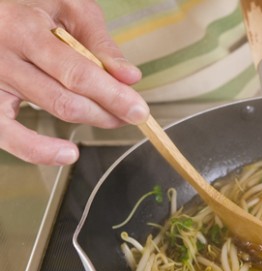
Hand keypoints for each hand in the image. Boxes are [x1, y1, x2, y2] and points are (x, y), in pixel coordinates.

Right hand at [0, 0, 148, 164]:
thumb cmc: (30, 6)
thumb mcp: (68, 8)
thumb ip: (99, 43)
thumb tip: (129, 77)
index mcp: (23, 28)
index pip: (77, 72)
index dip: (112, 96)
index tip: (138, 110)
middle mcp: (1, 57)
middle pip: (64, 99)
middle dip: (107, 111)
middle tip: (131, 114)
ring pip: (46, 113)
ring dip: (88, 122)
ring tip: (112, 121)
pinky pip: (8, 135)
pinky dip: (38, 150)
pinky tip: (67, 153)